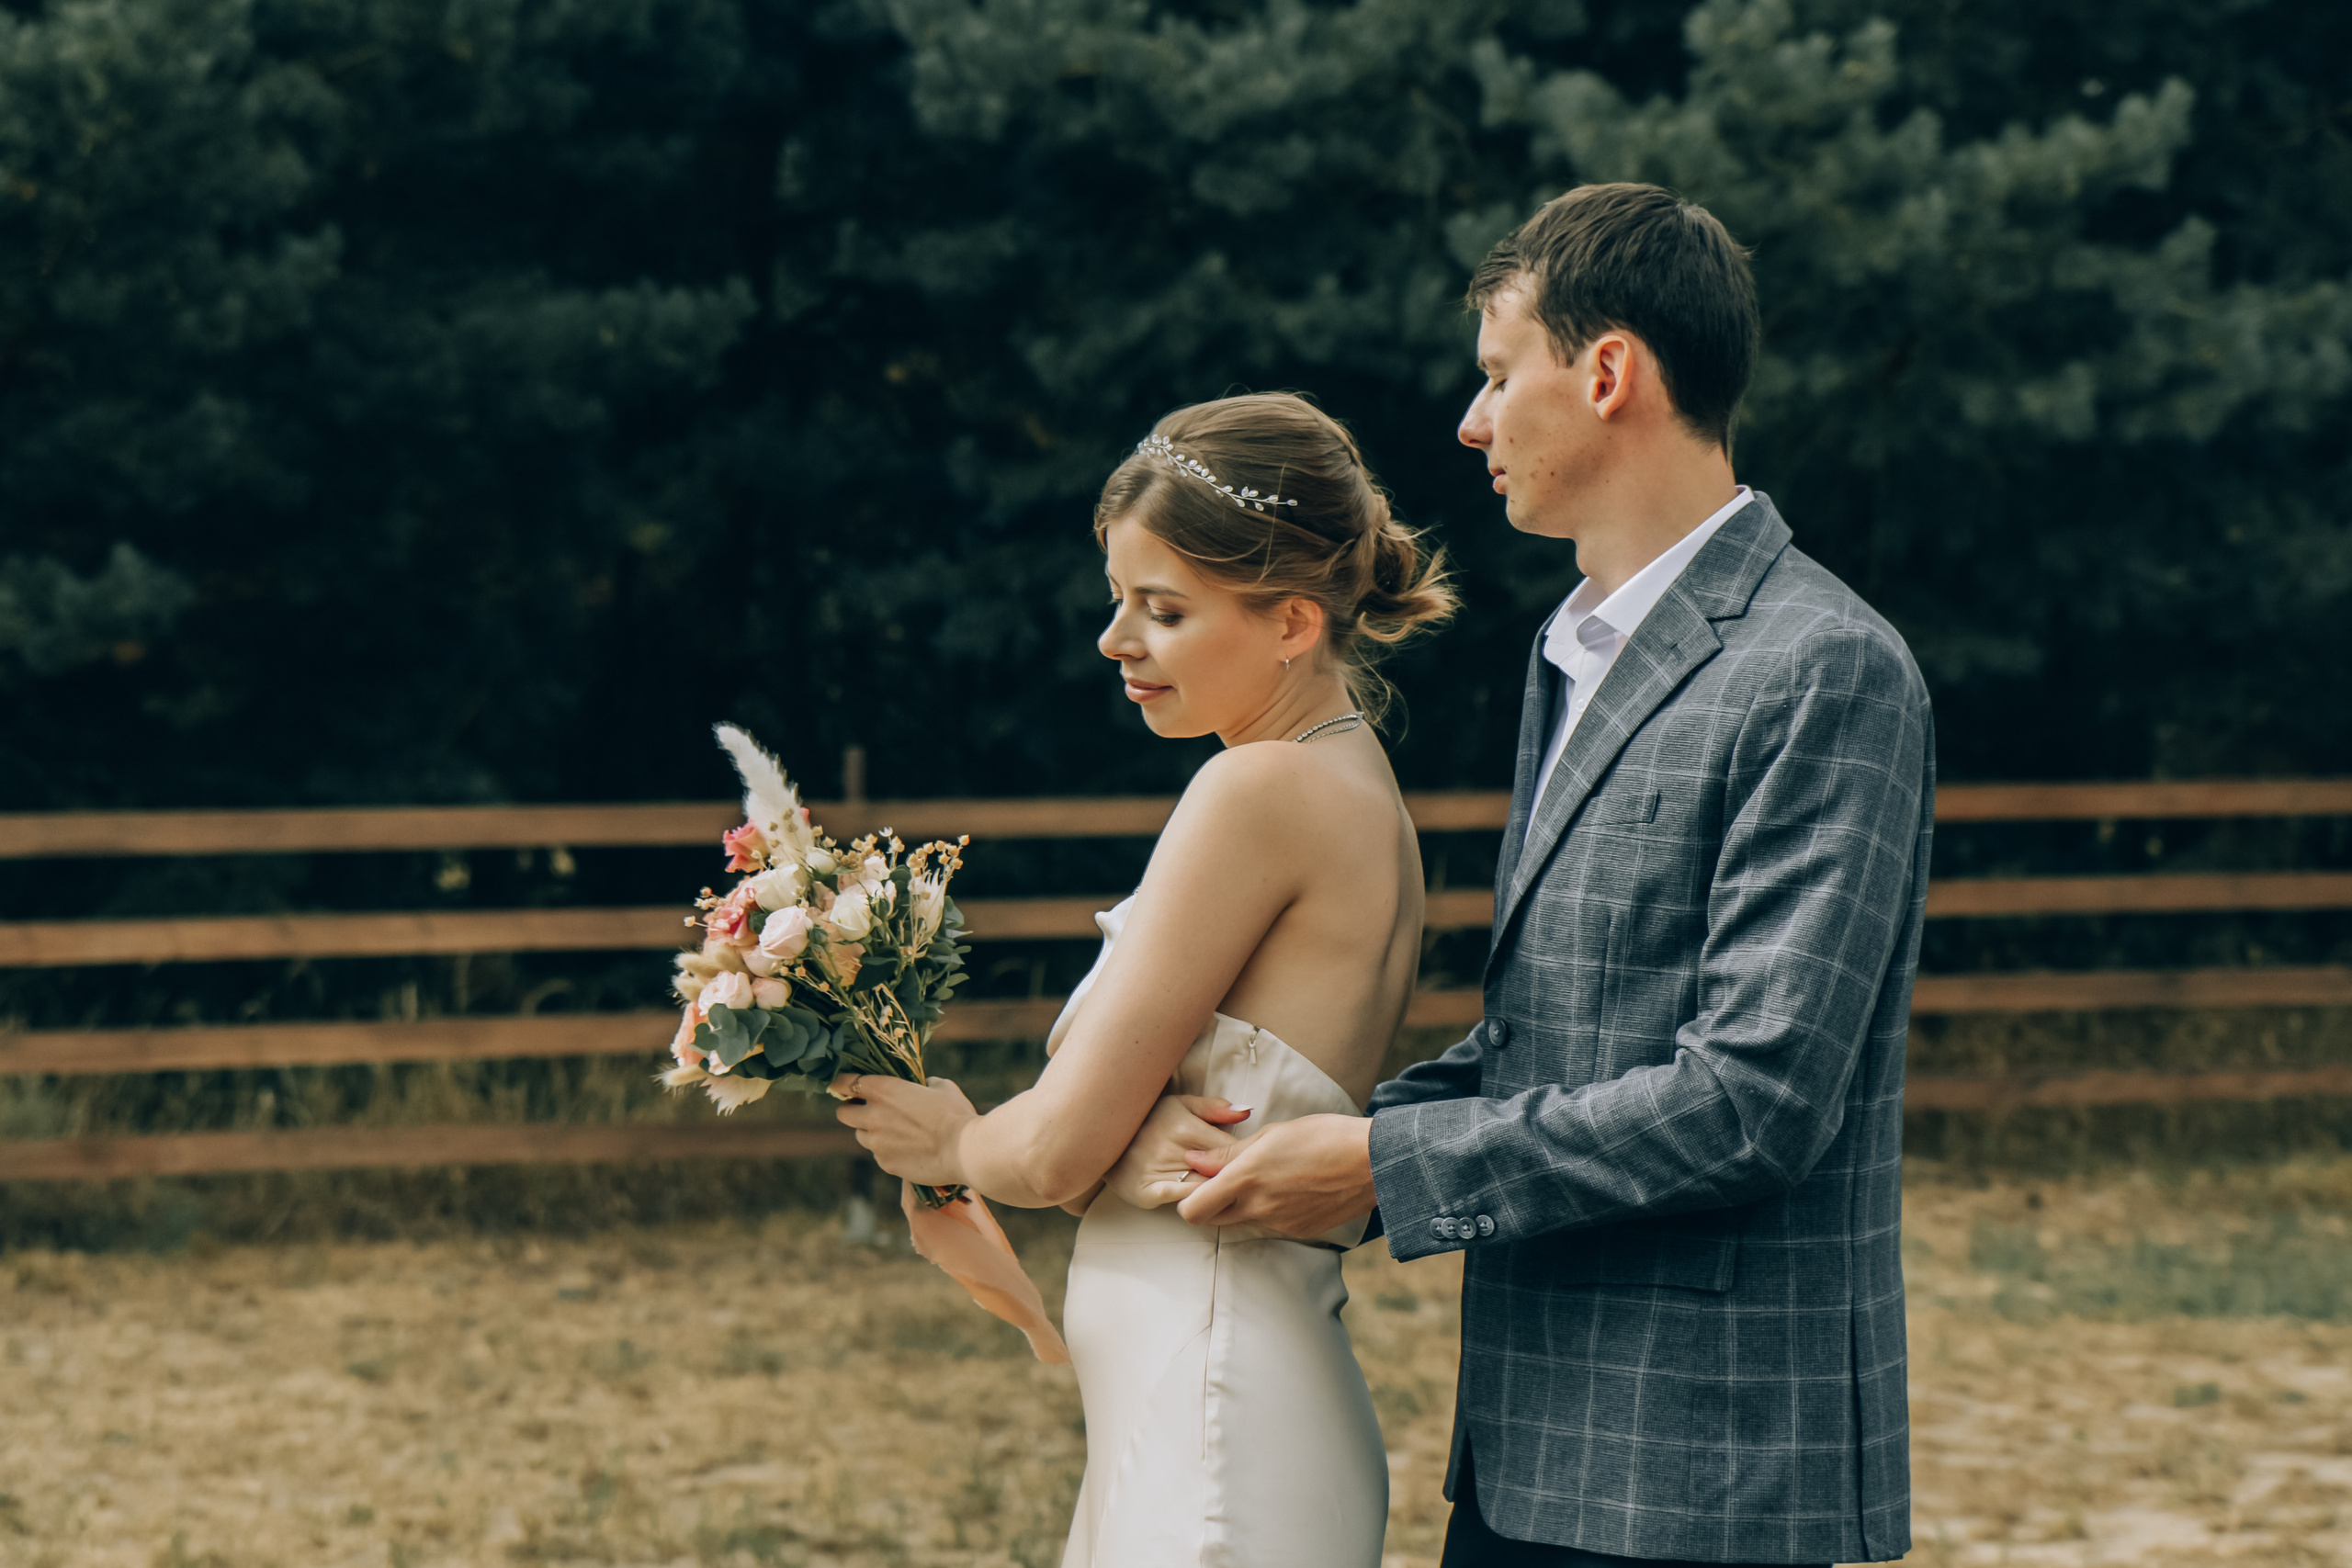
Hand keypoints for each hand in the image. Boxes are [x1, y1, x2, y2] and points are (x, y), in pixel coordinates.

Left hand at [833, 1073, 977, 1187]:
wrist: (965, 1151)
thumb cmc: (956, 1114)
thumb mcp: (941, 1087)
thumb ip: (923, 1084)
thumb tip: (921, 1086)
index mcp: (884, 1090)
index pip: (845, 1083)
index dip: (842, 1083)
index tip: (846, 1085)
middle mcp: (873, 1116)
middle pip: (843, 1113)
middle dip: (852, 1110)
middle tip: (868, 1110)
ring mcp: (877, 1143)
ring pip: (861, 1136)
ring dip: (871, 1132)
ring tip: (895, 1132)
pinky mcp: (885, 1163)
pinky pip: (879, 1154)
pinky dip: (887, 1151)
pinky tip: (909, 1149)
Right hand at [1103, 1094, 1254, 1209]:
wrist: (1104, 1138)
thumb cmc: (1150, 1119)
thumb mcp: (1181, 1105)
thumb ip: (1214, 1108)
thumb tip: (1246, 1112)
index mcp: (1184, 1126)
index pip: (1230, 1148)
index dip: (1246, 1157)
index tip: (1254, 1163)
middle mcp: (1171, 1148)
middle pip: (1219, 1170)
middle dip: (1237, 1176)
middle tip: (1248, 1180)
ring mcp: (1157, 1171)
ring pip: (1204, 1186)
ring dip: (1220, 1190)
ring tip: (1232, 1192)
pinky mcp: (1146, 1191)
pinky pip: (1180, 1199)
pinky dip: (1197, 1200)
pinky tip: (1206, 1200)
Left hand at [1176, 1113, 1375, 1238]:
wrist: (1374, 1162)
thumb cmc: (1324, 1136)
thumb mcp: (1272, 1134)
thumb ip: (1228, 1153)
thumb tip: (1193, 1160)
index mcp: (1247, 1177)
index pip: (1192, 1210)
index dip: (1188, 1200)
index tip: (1199, 1182)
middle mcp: (1259, 1206)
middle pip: (1212, 1221)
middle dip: (1211, 1204)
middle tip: (1226, 1180)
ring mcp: (1280, 1223)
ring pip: (1244, 1221)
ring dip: (1244, 1205)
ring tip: (1272, 1177)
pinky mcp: (1299, 1232)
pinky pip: (1272, 1225)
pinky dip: (1273, 1210)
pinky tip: (1294, 1188)